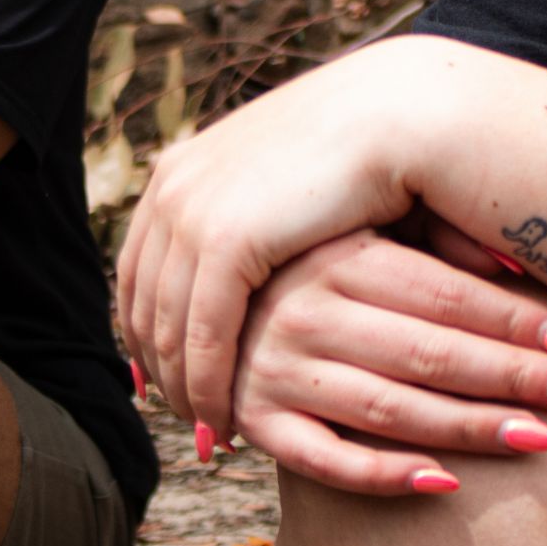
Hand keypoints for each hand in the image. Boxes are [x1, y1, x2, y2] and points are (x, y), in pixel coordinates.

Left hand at [117, 35, 470, 431]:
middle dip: (159, 366)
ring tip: (210, 432)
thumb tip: (251, 276)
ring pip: (167, 325)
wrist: (404, 113)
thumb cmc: (370, 155)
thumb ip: (258, 228)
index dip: (147, 326)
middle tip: (185, 419)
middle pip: (143, 299)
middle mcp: (174, 185)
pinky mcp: (224, 238)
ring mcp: (192, 209)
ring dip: (184, 387)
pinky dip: (210, 384)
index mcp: (184, 168)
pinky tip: (229, 421)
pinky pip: (202, 334)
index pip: (141, 265)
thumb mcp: (290, 192)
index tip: (160, 377)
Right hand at [234, 229, 546, 496]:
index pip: (447, 296)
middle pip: (429, 353)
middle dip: (516, 377)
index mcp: (335, 254)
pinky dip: (385, 476)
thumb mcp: (368, 229)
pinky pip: (325, 462)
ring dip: (472, 427)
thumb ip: (439, 240)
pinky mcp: (255, 422)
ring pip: (389, 409)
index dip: (519, 323)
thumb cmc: (316, 257)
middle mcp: (301, 311)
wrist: (211, 296)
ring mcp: (273, 369)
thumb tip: (523, 261)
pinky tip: (447, 481)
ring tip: (543, 438)